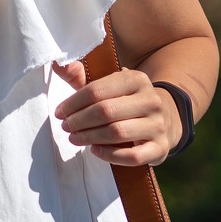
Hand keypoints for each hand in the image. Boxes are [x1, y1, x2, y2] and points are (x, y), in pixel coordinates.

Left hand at [52, 62, 181, 166]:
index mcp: (136, 79)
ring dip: (90, 137)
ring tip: (75, 138)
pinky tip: (95, 150)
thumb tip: (57, 65)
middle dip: (79, 121)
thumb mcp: (107, 86)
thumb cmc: (125, 103)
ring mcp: (158, 125)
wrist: (163, 121)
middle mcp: (151, 100)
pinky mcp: (160, 148)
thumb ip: (81, 77)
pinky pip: (132, 156)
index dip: (73, 103)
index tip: (59, 112)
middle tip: (66, 127)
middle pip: (105, 111)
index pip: (97, 90)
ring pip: (117, 133)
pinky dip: (109, 155)